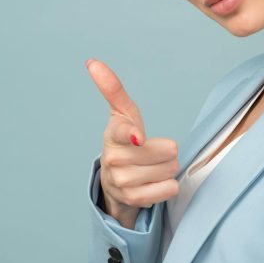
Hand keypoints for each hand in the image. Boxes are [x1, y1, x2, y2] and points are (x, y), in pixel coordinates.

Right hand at [85, 59, 179, 228]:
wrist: (114, 182)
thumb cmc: (125, 141)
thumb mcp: (122, 114)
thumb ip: (113, 89)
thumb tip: (92, 62)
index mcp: (113, 135)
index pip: (123, 132)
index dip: (133, 134)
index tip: (138, 137)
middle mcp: (114, 160)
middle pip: (167, 151)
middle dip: (166, 152)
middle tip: (152, 154)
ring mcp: (123, 182)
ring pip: (170, 169)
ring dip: (168, 168)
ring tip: (152, 168)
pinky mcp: (134, 200)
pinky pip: (170, 189)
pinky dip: (169, 186)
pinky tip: (154, 183)